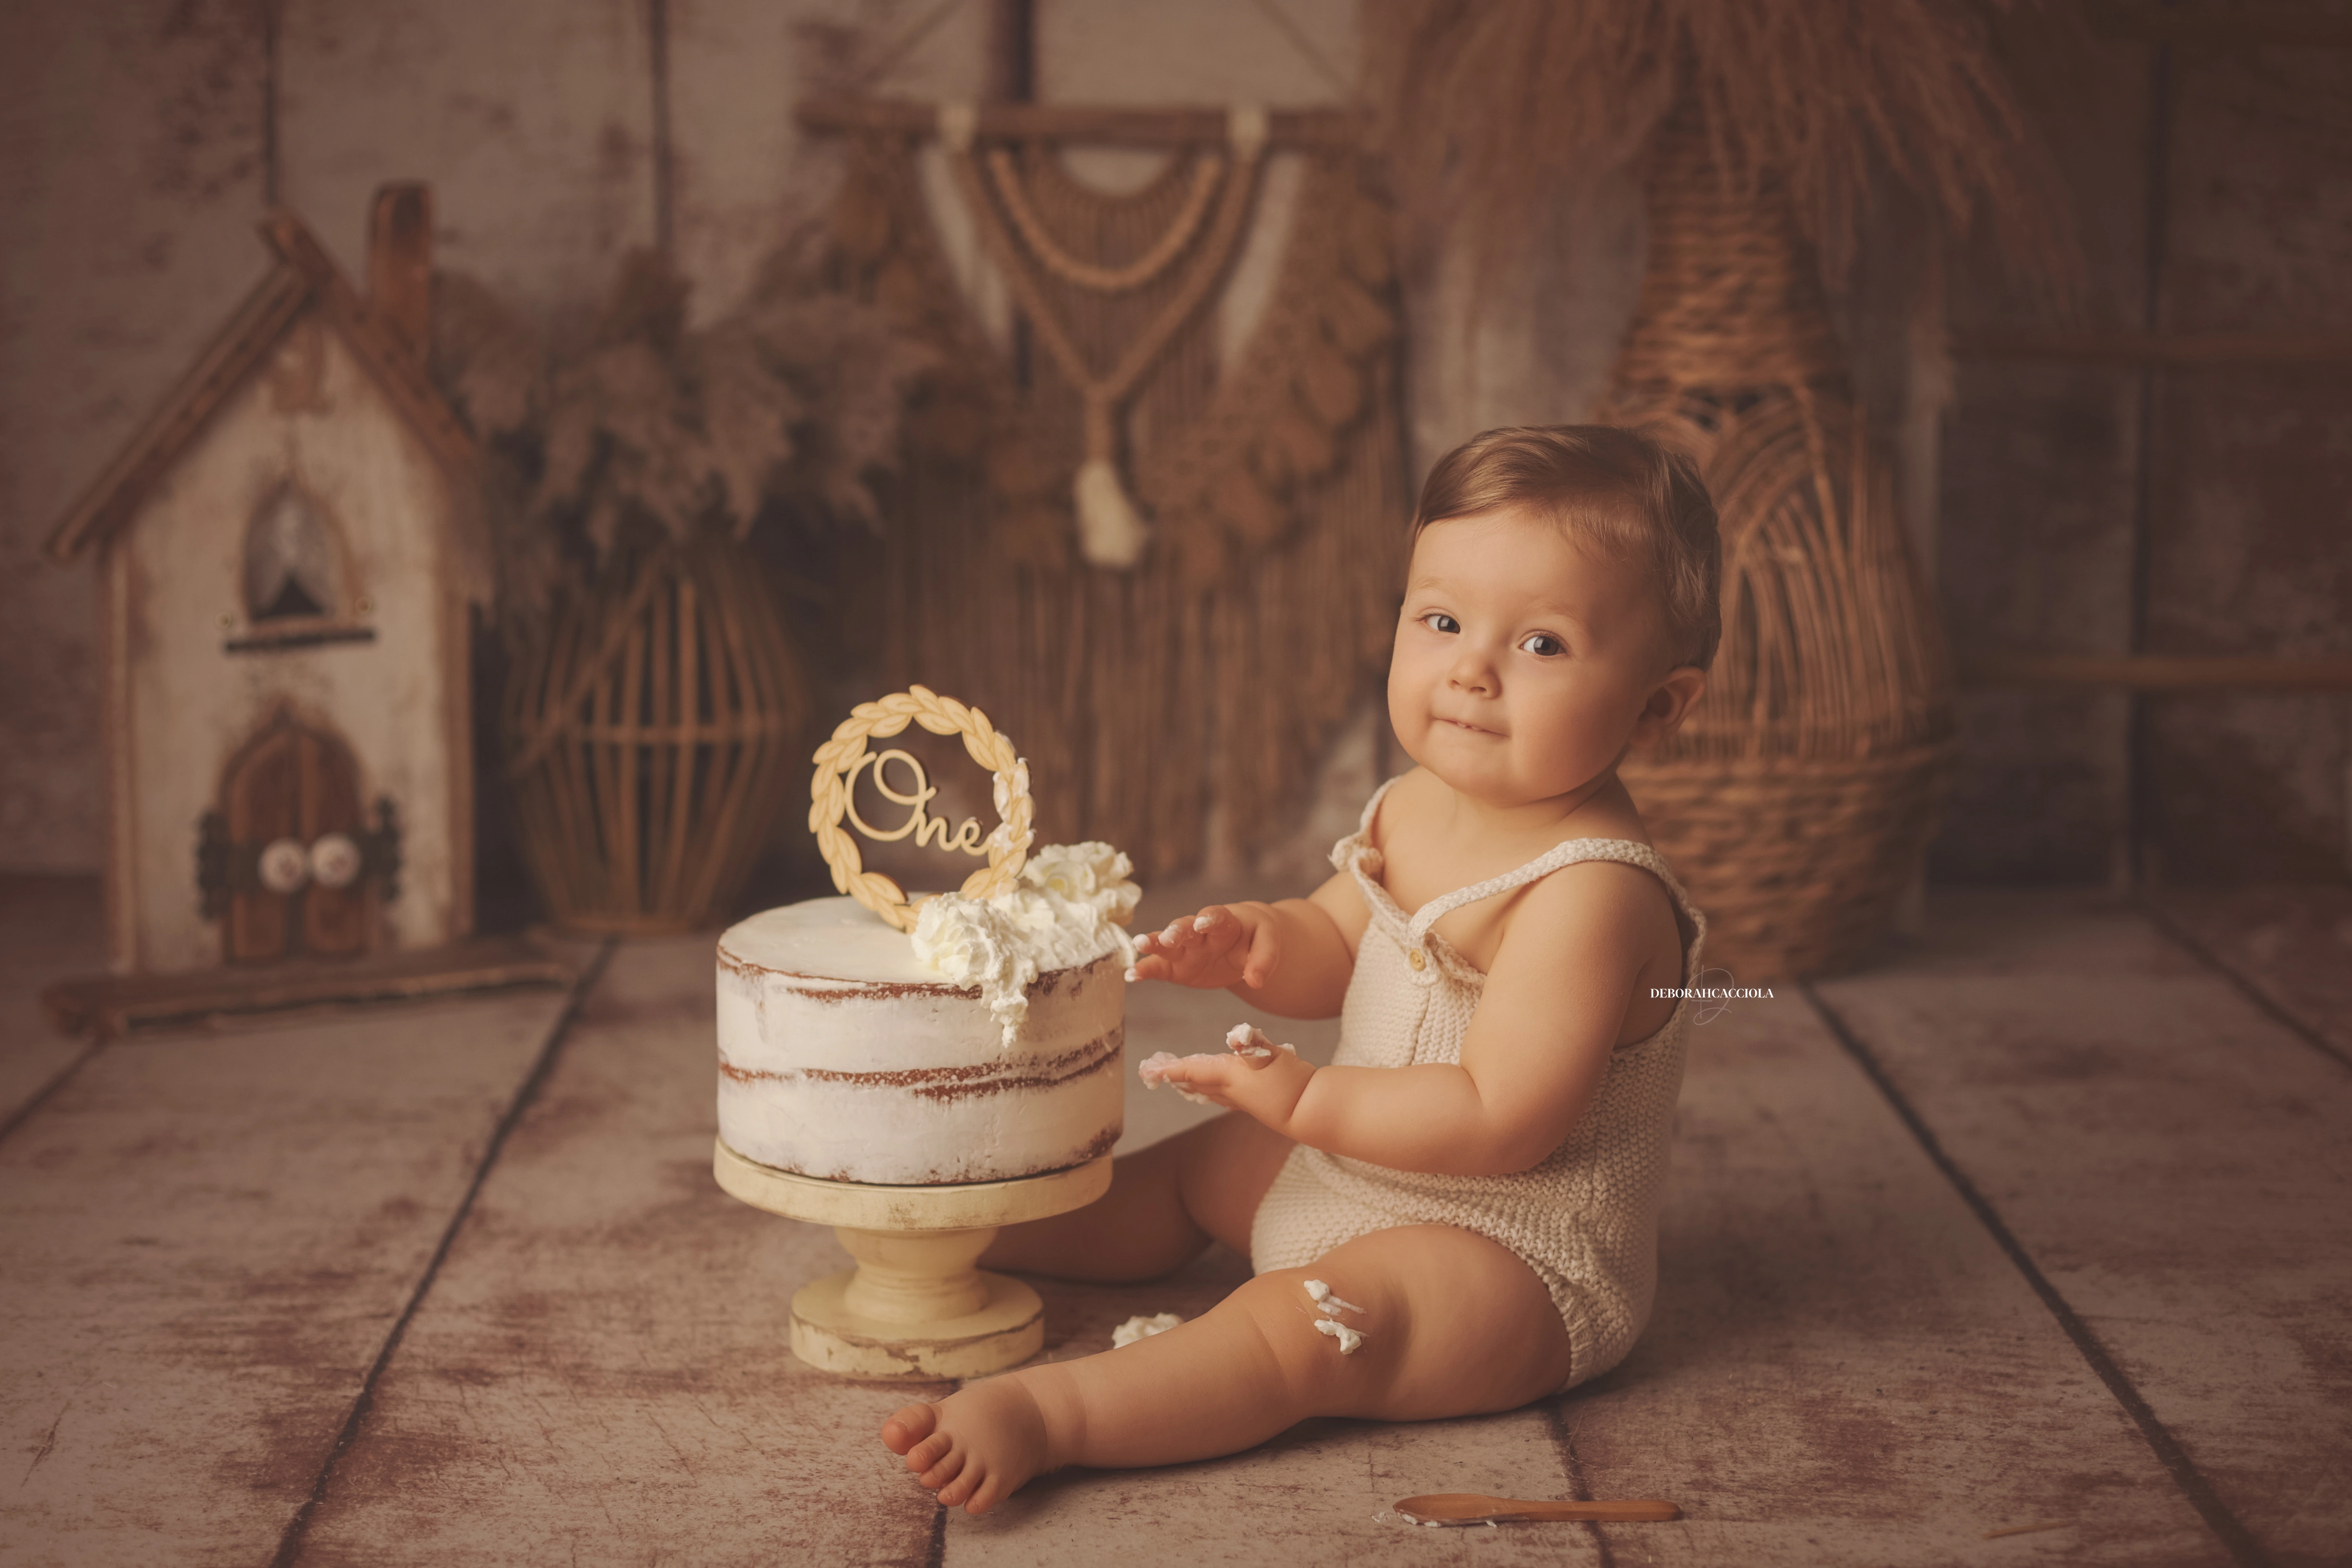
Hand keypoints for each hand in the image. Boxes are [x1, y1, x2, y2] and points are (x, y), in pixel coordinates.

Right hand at [1128, 904, 1279, 990]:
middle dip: (1177, 931)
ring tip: (1139, 944)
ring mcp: (1185, 949)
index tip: (1203, 923)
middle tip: (1168, 937)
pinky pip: (1157, 967)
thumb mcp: (1268, 942)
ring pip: (1167, 944)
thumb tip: (1256, 981)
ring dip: (1153, 943)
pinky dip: (1144, 970)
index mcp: (1224, 921)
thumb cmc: (1255, 936)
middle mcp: (1200, 932)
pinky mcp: (1175, 967)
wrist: (1244, 942)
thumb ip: (1264, 958)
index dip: (1210, 919)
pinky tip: (1131, 975)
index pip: (1216, 916)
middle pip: (1186, 927)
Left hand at [1139, 1025, 1313, 1129]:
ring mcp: (1242, 1099)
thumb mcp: (1273, 1057)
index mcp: (1230, 1076)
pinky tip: (1215, 1090)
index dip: (1170, 1069)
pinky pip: (1223, 1095)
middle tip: (1155, 1074)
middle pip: (1195, 1082)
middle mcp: (1231, 1090)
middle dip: (1175, 1077)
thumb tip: (1237, 1034)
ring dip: (1191, 1084)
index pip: (1193, 1070)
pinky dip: (1211, 1089)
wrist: (1312, 1110)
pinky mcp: (1255, 1103)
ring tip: (1178, 1081)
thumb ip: (1254, 1043)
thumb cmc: (1292, 1082)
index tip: (1148, 1070)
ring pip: (1209, 1090)